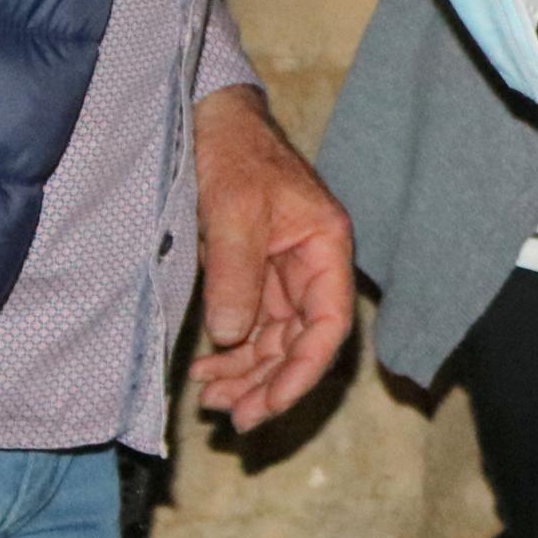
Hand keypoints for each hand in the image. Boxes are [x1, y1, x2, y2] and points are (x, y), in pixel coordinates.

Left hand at [187, 84, 354, 431]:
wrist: (207, 120)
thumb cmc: (232, 153)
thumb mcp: (234, 209)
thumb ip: (236, 273)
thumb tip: (233, 337)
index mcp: (326, 246)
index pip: (329, 324)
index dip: (303, 372)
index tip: (269, 405)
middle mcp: (312, 266)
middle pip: (303, 343)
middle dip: (270, 383)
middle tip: (233, 417)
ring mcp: (282, 274)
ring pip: (276, 342)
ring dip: (248, 375)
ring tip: (212, 399)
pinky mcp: (253, 276)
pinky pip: (251, 328)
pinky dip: (233, 354)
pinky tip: (208, 371)